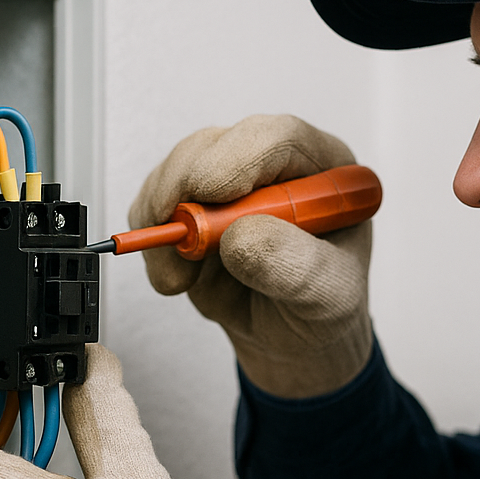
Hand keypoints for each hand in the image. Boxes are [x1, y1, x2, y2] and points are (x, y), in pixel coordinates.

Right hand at [131, 114, 372, 397]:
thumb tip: (239, 237)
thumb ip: (293, 266)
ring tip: (183, 279)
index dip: (241, 158)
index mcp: (322, 172)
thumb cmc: (322, 308)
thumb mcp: (326, 295)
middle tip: (181, 240)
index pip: (280, 139)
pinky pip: (155, 203)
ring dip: (165, 221)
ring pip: (178, 170)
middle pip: (218, 144)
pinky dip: (153, 240)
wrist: (293, 339)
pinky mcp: (192, 205)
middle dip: (186, 187)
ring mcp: (229, 182)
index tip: (211, 193)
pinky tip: (179, 277)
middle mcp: (274, 166)